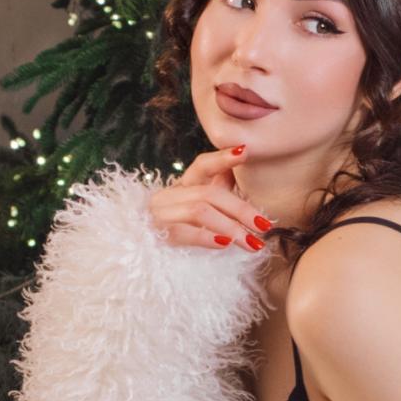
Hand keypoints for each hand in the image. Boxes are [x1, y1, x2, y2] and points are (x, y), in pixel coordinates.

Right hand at [147, 145, 274, 250]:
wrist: (136, 248)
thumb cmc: (173, 226)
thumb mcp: (194, 205)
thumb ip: (216, 189)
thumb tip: (239, 169)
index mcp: (182, 185)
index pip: (202, 165)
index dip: (223, 157)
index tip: (246, 151)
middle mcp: (170, 195)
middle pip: (210, 193)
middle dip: (242, 209)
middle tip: (264, 226)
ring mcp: (162, 213)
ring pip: (200, 211)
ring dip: (231, 227)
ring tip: (253, 243)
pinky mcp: (159, 234)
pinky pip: (185, 233)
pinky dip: (207, 238)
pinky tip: (226, 244)